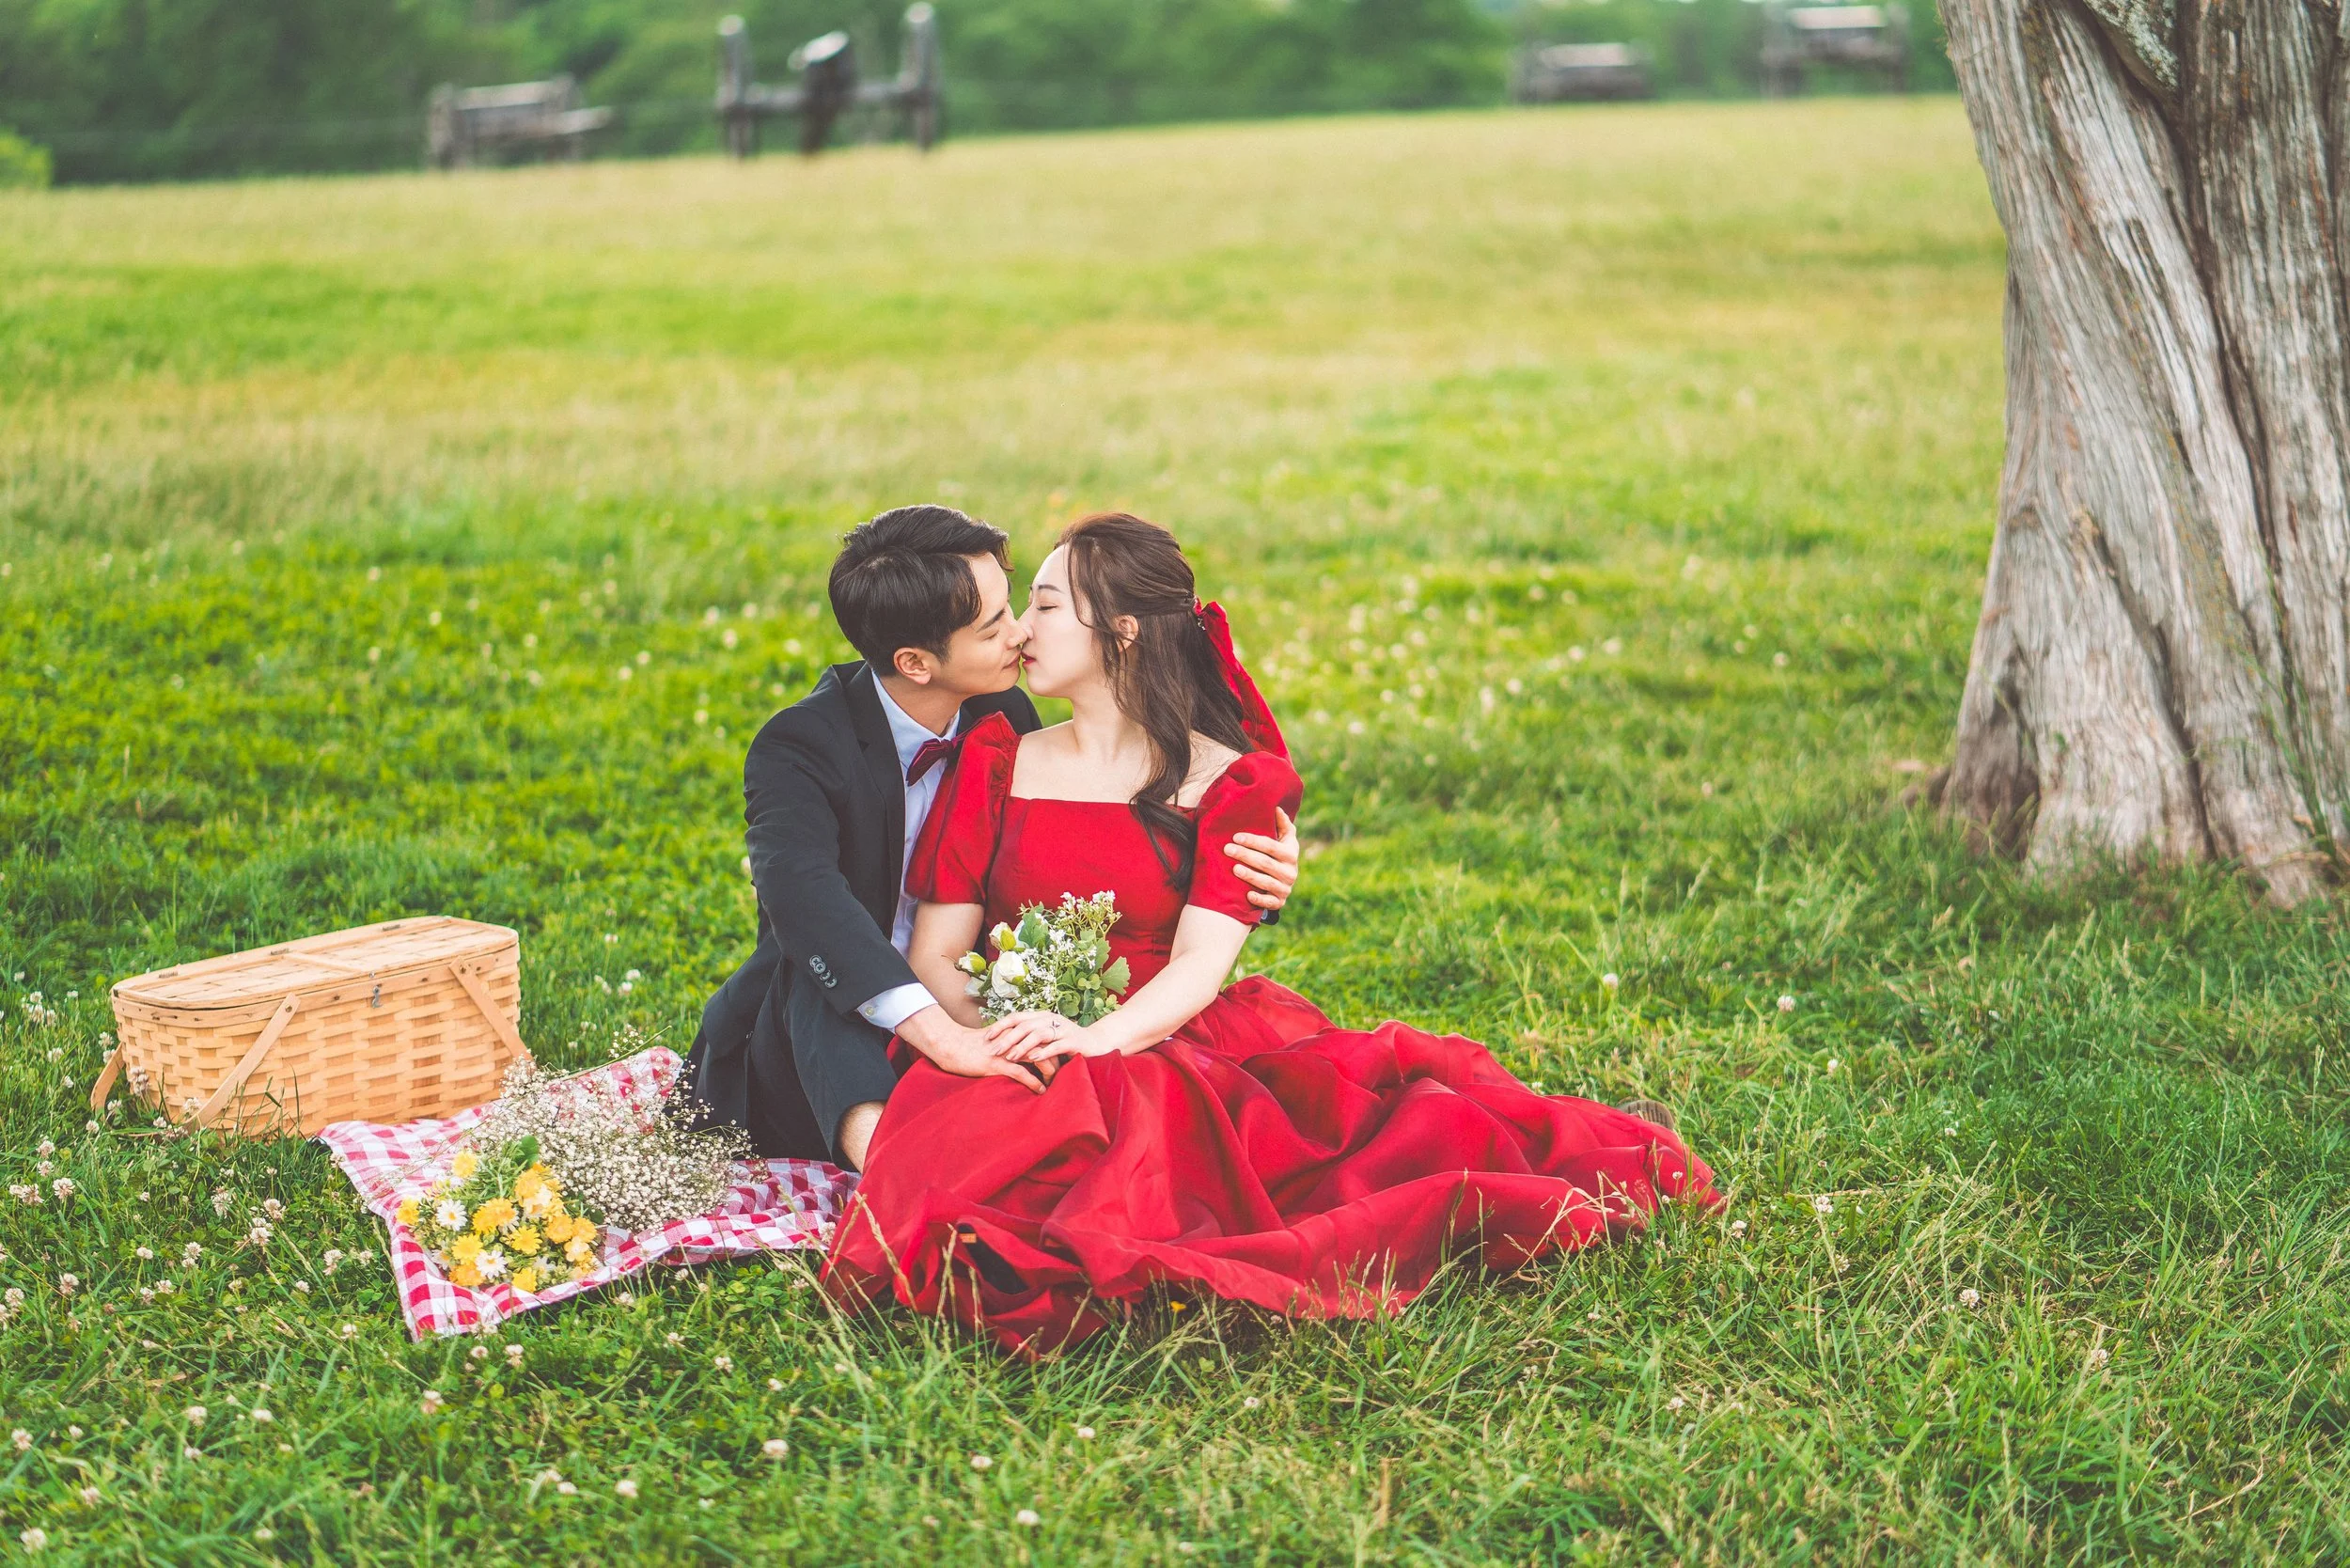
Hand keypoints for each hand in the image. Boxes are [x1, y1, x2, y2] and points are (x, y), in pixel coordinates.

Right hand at [896, 1005, 1052, 1090]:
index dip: (1054, 1047)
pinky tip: (1042, 1091)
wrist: (950, 1045)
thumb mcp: (993, 1039)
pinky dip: (1035, 1082)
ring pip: (1037, 1059)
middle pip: (1045, 1046)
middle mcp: (1013, 1039)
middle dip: (1057, 1059)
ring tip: (1057, 1083)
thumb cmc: (970, 1044)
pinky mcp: (998, 1064)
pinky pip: (1022, 1073)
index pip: (1041, 1037)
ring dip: (1050, 1072)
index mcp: (1014, 1031)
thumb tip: (1019, 1049)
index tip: (1063, 1057)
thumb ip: (1009, 1041)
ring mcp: (1006, 1051)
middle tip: (1065, 1071)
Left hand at [987, 1010, 1112, 1063]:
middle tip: (993, 1050)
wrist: (1097, 1043)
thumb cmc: (1067, 1042)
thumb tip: (1003, 1042)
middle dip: (1007, 1038)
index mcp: (1042, 1016)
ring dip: (1022, 1046)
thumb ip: (1029, 1037)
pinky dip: (1043, 1052)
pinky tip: (1033, 1059)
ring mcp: (1063, 1029)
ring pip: (1038, 1034)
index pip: (1016, 1017)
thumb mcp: (1046, 1037)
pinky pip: (1056, 1045)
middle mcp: (1051, 1019)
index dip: (1000, 1025)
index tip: (986, 1036)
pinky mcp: (1073, 1041)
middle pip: (1024, 1025)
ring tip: (1010, 1057)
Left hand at [1226, 806, 1299, 911]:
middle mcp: (1291, 872)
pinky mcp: (1279, 902)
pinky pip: (1270, 903)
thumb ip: (1282, 824)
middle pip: (1266, 863)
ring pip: (1267, 882)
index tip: (1236, 836)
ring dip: (1250, 875)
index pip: (1271, 846)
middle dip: (1245, 855)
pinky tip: (1247, 894)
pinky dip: (1259, 899)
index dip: (1253, 841)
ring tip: (1234, 868)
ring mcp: (1285, 888)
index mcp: (1291, 853)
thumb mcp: (1284, 839)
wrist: (1284, 881)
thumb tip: (1276, 807)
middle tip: (1227, 849)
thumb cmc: (1280, 854)